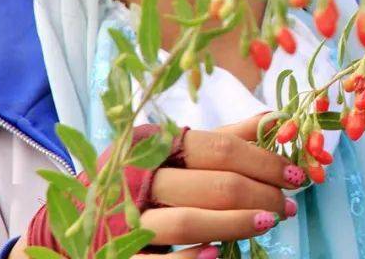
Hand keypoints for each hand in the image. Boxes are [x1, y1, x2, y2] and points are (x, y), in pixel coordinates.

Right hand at [23, 114, 301, 255]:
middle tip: (286, 206)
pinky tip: (216, 256)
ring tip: (267, 224)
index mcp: (150, 142)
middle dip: (258, 195)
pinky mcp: (112, 254)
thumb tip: (276, 119)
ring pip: (186, 222)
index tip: (296, 175)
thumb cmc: (137, 182)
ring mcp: (121, 218)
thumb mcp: (172, 154)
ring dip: (234, 226)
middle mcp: (133, 176)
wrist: (68, 226)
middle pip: (211, 183)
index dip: (264, 161)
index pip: (219, 147)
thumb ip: (223, 139)